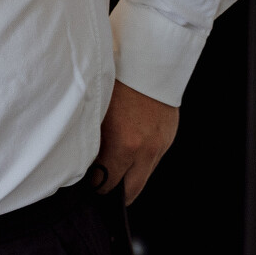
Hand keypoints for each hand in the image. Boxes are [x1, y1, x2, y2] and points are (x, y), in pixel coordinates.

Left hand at [92, 79, 178, 203]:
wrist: (148, 61)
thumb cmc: (116, 81)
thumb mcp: (97, 112)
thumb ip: (94, 141)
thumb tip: (86, 161)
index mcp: (125, 145)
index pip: (108, 183)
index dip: (96, 187)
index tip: (88, 185)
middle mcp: (146, 150)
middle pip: (131, 190)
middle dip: (114, 193)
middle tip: (101, 189)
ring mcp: (161, 145)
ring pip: (144, 176)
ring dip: (129, 178)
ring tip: (114, 173)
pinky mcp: (168, 137)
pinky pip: (153, 160)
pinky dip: (141, 162)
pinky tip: (129, 153)